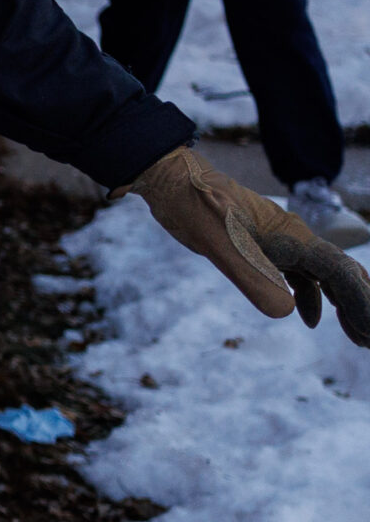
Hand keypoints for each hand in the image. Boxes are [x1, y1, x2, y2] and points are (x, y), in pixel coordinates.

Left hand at [126, 148, 369, 344]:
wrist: (171, 180)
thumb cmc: (196, 206)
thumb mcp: (220, 246)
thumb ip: (253, 277)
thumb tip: (287, 313)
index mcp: (295, 237)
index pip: (340, 273)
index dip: (360, 302)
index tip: (369, 332)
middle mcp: (296, 239)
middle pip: (341, 276)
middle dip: (359, 306)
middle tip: (368, 341)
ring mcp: (282, 242)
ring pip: (323, 277)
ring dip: (341, 305)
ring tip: (358, 337)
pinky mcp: (264, 246)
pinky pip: (300, 275)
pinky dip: (311, 297)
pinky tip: (311, 320)